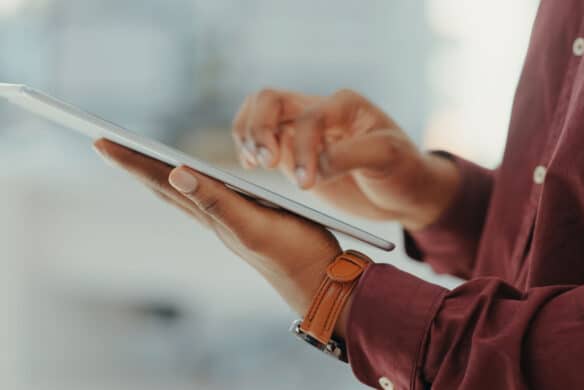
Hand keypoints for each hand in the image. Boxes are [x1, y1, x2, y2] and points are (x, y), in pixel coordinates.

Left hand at [94, 139, 343, 323]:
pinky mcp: (247, 221)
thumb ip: (218, 202)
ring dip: (157, 174)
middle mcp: (214, 218)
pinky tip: (192, 182)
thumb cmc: (295, 254)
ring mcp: (228, 222)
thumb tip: (175, 174)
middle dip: (135, 165)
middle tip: (106, 145)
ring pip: (183, 193)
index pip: (163, 183)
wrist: (321, 283)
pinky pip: (206, 198)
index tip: (101, 142)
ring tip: (138, 160)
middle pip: (165, 187)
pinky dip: (189, 184)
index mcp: (212, 215)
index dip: (132, 162)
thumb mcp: (255, 226)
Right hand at [233, 88, 459, 229]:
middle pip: (270, 100)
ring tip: (253, 164)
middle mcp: (319, 110)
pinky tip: (250, 166)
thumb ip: (351, 155)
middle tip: (266, 163)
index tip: (308, 183)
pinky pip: (259, 139)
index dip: (304, 148)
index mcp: (345, 105)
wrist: (404, 190)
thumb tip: (316, 165)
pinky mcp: (293, 152)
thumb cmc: (403, 170)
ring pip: (258, 113)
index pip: (310, 116)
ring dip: (247, 135)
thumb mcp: (388, 157)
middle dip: (260, 130)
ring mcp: (302, 130)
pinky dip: (246, 147)